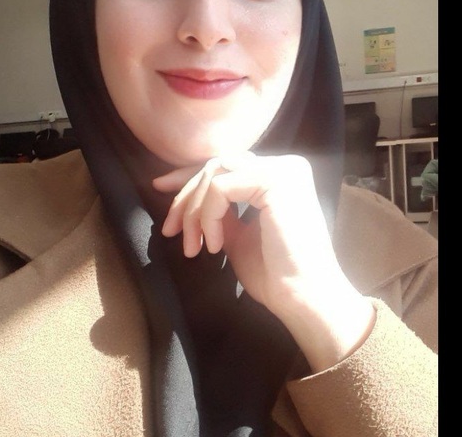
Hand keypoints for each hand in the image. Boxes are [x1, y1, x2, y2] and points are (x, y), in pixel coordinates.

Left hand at [151, 151, 374, 370]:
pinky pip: (220, 188)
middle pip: (216, 164)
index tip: (159, 189)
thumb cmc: (275, 275)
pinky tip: (215, 246)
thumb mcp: (238, 236)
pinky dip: (208, 216)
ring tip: (193, 246)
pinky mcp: (274, 181)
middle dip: (185, 195)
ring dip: (194, 210)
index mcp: (280, 175)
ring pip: (214, 173)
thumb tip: (191, 200)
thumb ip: (221, 213)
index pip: (225, 165)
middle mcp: (284, 165)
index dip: (188, 176)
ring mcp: (282, 169)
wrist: (303, 298)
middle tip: (170, 230)